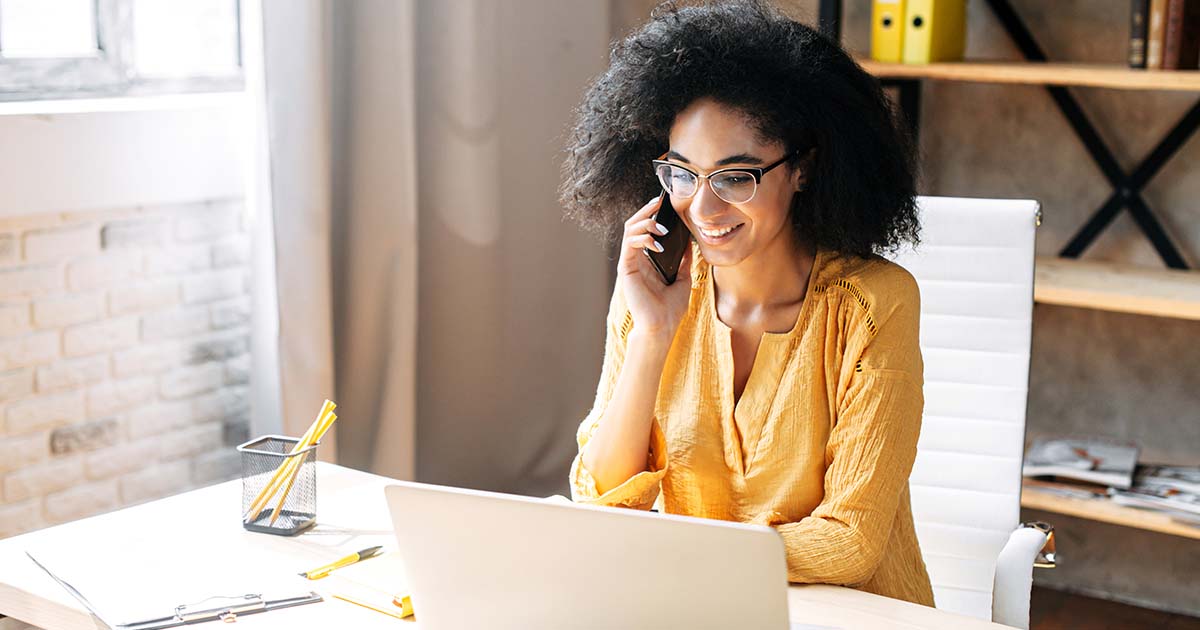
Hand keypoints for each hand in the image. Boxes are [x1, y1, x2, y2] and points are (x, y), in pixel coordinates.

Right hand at [616, 195, 694, 340]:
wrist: (662, 326)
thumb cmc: (670, 307)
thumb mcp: (683, 278)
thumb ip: (684, 260)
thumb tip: (691, 242)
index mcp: (647, 260)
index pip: (646, 230)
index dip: (653, 215)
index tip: (666, 205)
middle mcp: (636, 259)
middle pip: (635, 225)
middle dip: (647, 211)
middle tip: (659, 202)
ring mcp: (630, 263)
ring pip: (630, 230)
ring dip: (645, 222)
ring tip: (661, 224)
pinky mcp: (626, 269)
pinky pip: (630, 245)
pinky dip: (642, 238)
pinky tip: (657, 241)